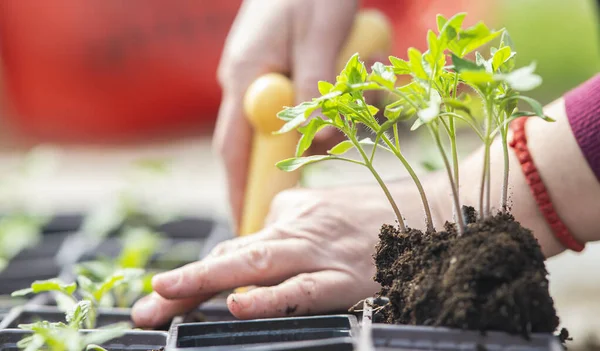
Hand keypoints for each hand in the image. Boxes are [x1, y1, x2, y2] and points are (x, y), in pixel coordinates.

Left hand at [131, 184, 398, 326]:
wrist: (437, 211)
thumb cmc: (381, 218)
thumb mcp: (327, 213)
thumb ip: (291, 228)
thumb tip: (256, 253)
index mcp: (291, 213)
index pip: (235, 246)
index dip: (197, 272)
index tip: (164, 292)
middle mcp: (298, 229)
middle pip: (232, 256)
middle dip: (184, 282)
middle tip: (145, 306)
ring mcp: (320, 252)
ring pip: (255, 266)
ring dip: (204, 282)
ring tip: (164, 298)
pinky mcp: (346, 276)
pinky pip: (302, 288)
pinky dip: (270, 297)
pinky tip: (240, 306)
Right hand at [213, 0, 357, 228]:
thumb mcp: (318, 36)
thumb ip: (313, 88)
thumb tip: (314, 139)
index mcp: (246, 76)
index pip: (235, 149)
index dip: (240, 189)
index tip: (247, 224)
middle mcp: (252, 81)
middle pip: (274, 138)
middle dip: (313, 143)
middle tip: (346, 138)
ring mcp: (270, 74)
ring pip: (305, 116)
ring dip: (342, 109)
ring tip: (371, 71)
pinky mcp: (291, 66)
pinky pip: (316, 95)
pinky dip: (344, 90)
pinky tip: (366, 62)